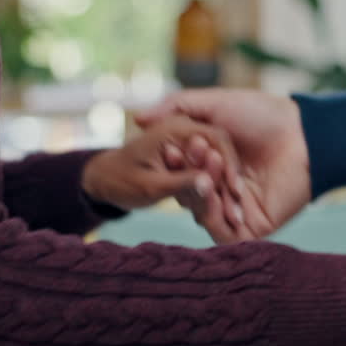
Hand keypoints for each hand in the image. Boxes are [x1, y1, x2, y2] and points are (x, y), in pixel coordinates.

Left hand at [81, 115, 246, 221]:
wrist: (103, 178)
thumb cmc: (120, 181)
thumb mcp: (148, 186)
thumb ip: (179, 183)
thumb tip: (208, 184)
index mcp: (174, 128)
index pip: (215, 139)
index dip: (228, 167)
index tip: (236, 194)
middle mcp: (185, 130)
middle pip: (221, 150)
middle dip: (232, 180)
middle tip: (241, 212)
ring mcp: (188, 142)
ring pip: (219, 161)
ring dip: (227, 187)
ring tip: (237, 217)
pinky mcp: (189, 156)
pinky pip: (211, 170)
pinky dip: (218, 188)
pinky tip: (225, 211)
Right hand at [136, 89, 310, 243]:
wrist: (301, 133)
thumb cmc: (261, 115)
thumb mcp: (211, 103)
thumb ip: (175, 108)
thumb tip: (137, 119)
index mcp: (211, 167)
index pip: (180, 176)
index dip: (173, 164)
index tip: (170, 148)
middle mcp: (222, 191)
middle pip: (188, 197)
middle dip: (188, 176)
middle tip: (195, 152)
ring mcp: (237, 212)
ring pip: (202, 215)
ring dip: (201, 192)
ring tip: (212, 164)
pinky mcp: (253, 229)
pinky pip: (223, 235)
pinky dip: (215, 217)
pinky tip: (218, 193)